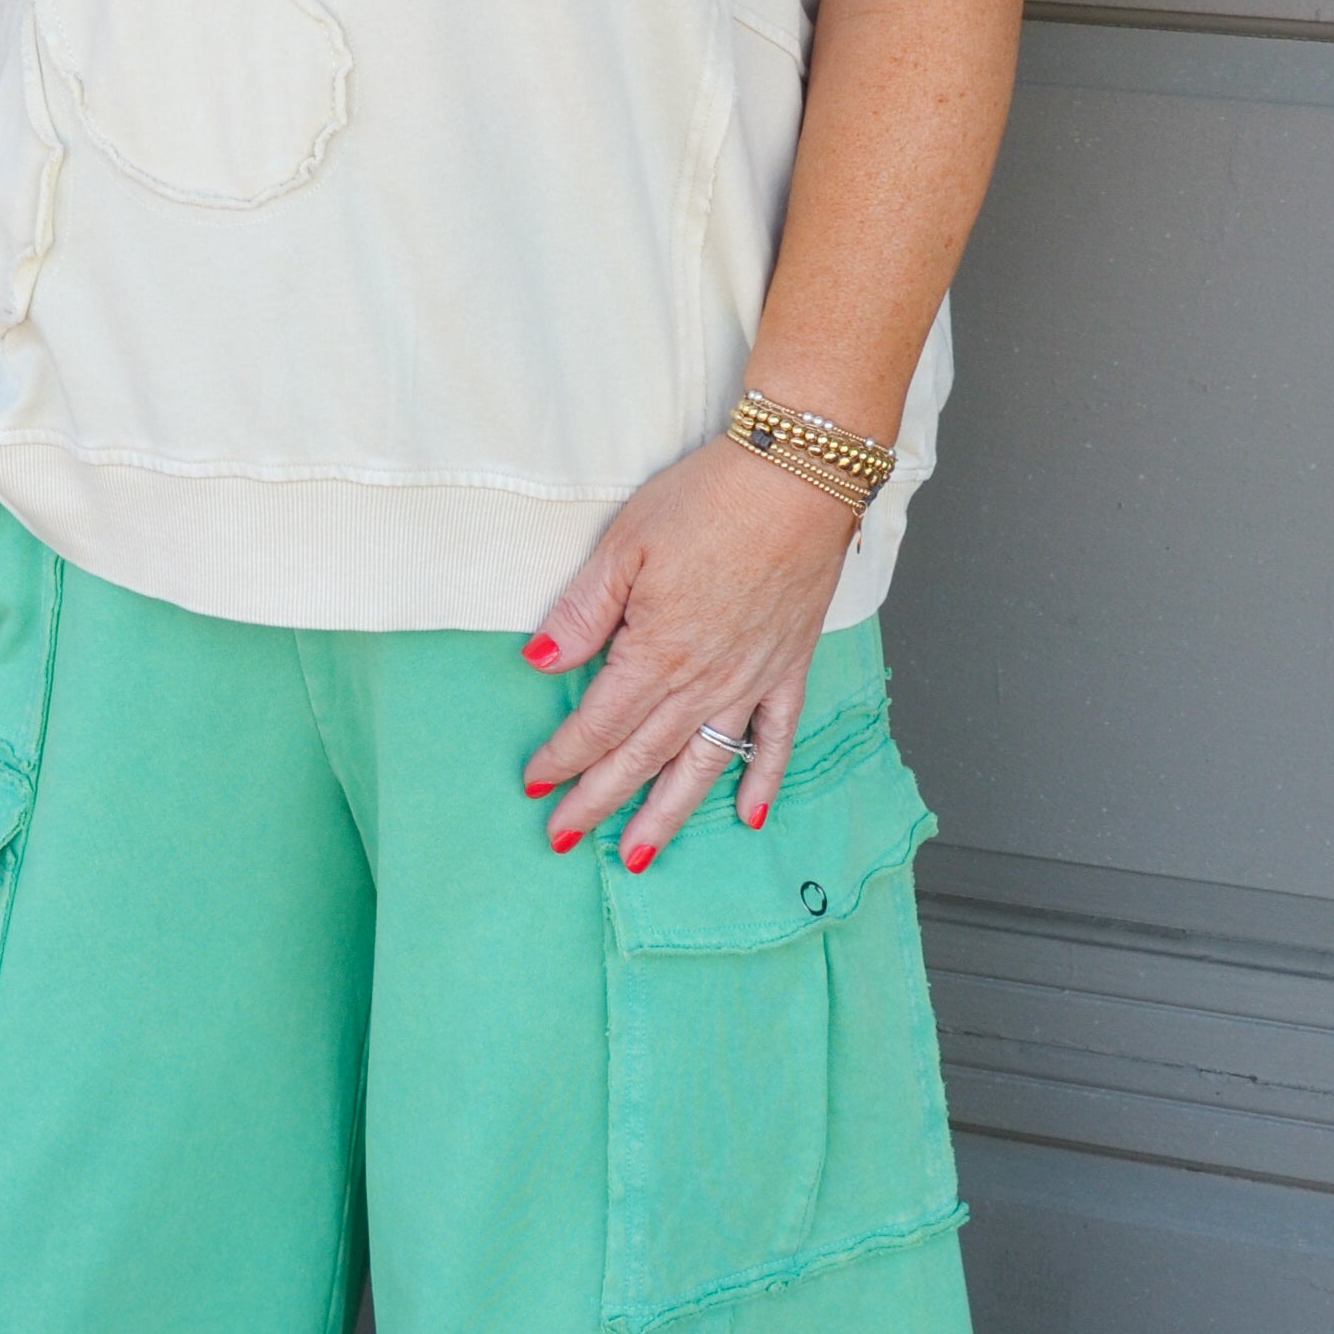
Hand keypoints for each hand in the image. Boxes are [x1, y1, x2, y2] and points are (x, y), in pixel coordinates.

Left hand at [519, 437, 855, 867]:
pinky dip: (763, 780)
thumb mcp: (625, 544)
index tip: (535, 784)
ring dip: (667, 815)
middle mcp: (703, 681)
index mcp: (656, 652)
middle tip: (563, 838)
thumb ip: (583, 611)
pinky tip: (751, 816)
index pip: (598, 722)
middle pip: (641, 756)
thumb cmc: (710, 500)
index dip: (563, 757)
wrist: (798, 477)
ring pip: (702, 765)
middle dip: (598, 801)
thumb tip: (538, 659)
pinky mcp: (788, 667)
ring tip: (639, 857)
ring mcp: (750, 680)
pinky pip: (776, 739)